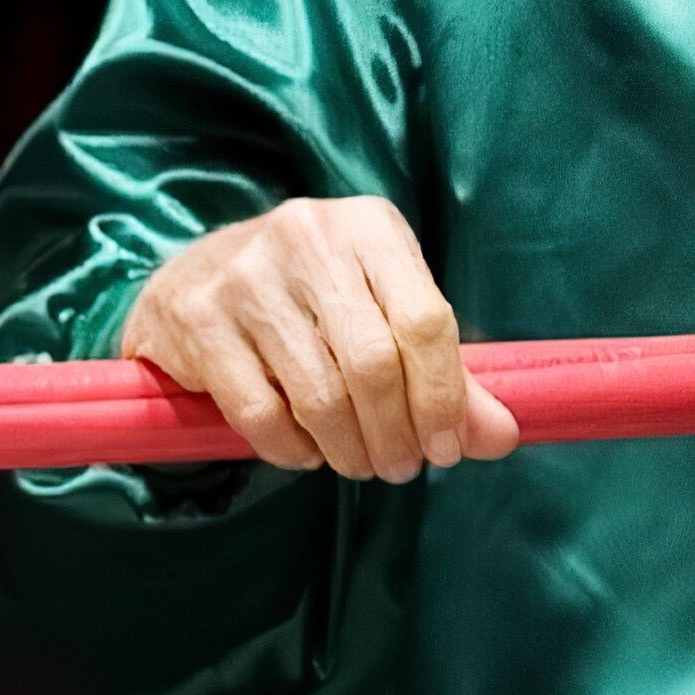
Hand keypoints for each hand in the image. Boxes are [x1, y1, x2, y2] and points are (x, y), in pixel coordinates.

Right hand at [121, 197, 518, 479]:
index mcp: (370, 227)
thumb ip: (444, 370)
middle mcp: (308, 239)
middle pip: (374, 364)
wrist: (193, 274)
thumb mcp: (384, 307)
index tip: (449, 448)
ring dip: (349, 450)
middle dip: (396, 433)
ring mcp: (246, 277)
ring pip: (319, 394)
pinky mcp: (196, 320)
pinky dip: (292, 449)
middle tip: (400, 468)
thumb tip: (502, 438)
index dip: (445, 398)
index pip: (426, 322)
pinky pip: (259, 411)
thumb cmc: (314, 295)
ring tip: (360, 465)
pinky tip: (306, 453)